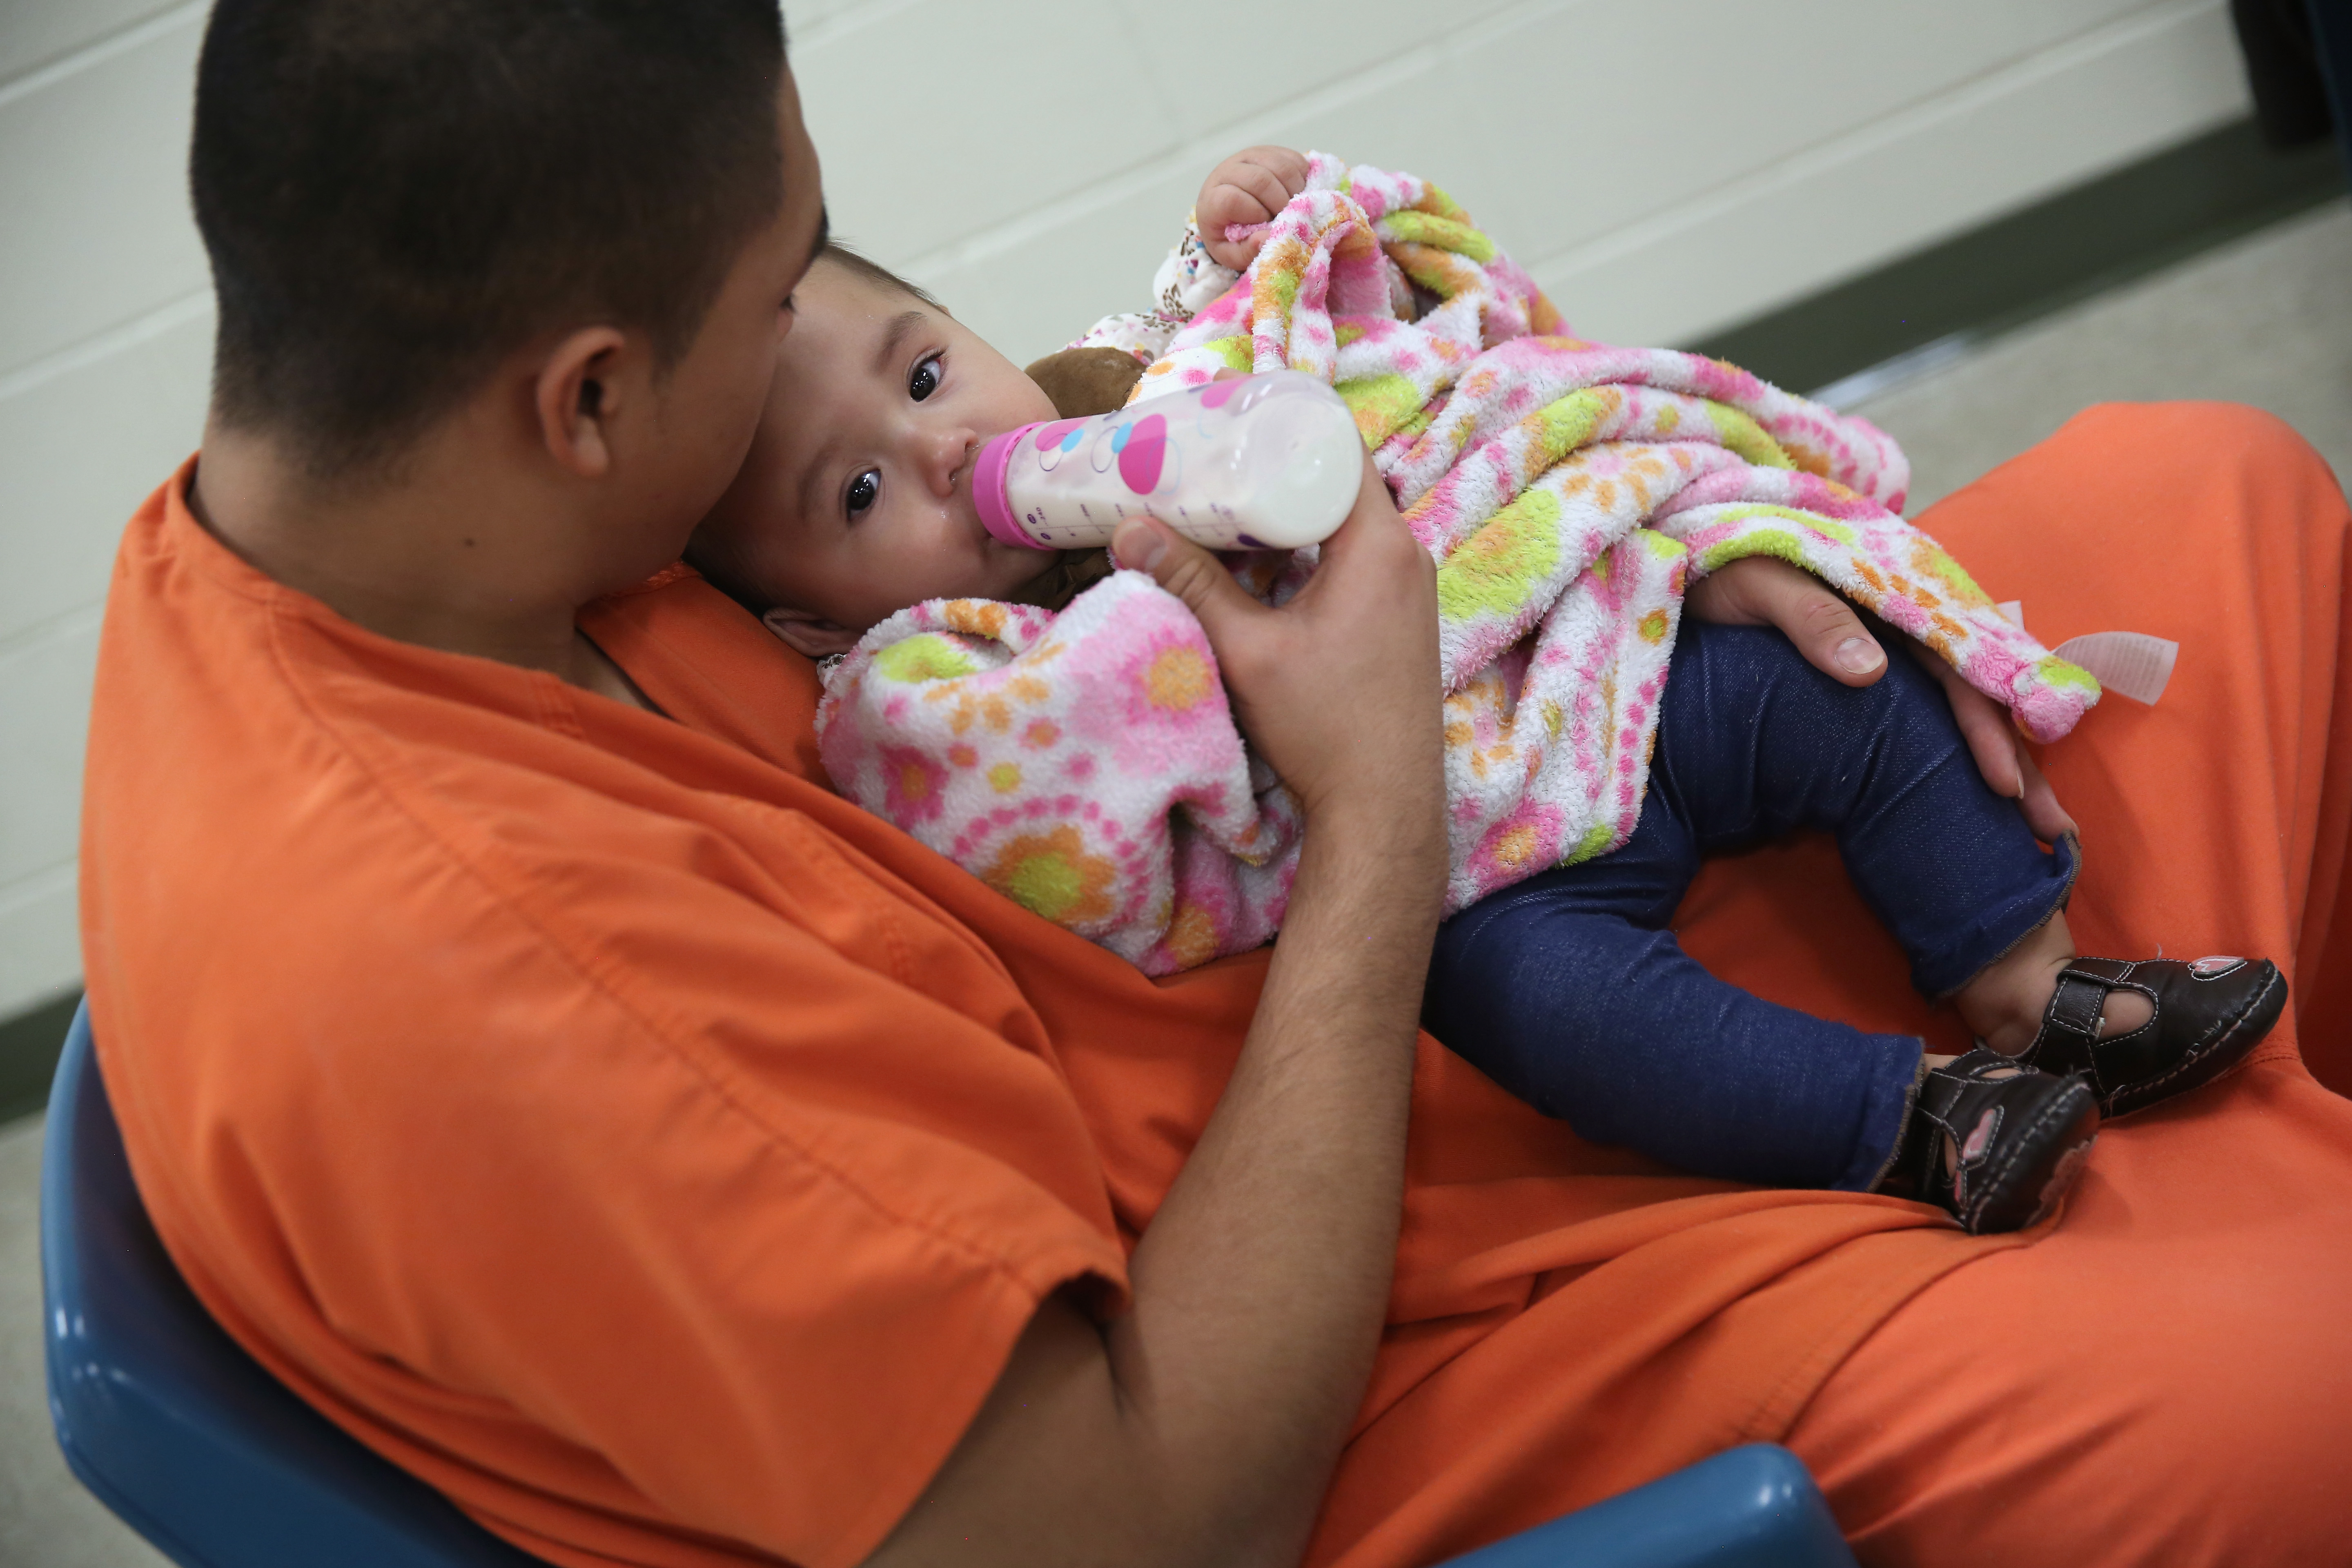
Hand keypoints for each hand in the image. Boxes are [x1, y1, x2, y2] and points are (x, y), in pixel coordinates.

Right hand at [1111, 452, 1442, 837]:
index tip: (1230, 415)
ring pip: (1339, 524)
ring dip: (1285, 514)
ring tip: (1219, 503)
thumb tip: (1128, 530)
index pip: (1341, 447)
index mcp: (1380, 544)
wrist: (1383, 805)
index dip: (1285, 423)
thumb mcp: (1247, 651)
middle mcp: (1405, 555)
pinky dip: (1302, 551)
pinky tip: (1253, 564)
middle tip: (1208, 456)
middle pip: (1336, 482)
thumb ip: (1191, 586)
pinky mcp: (1395, 618)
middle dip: (1272, 468)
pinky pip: (1348, 559)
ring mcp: (1405, 588)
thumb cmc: (1325, 727)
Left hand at [1197, 146, 1309, 270]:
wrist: (1231, 211)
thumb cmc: (1231, 234)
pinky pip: (1292, 159)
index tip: (1265, 225)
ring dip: (1294, 190)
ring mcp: (1248, 157)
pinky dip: (1301, 178)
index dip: (1256, 214)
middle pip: (1260, 180)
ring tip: (1292, 206)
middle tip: (1285, 218)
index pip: (1233, 199)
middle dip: (1280, 203)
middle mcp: (1227, 171)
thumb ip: (1247, 252)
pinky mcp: (1269, 151)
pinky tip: (1295, 193)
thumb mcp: (1232, 254)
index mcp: (1213, 199)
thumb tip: (1266, 238)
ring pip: (1280, 166)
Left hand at [1688, 556, 2075, 842]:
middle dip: (2017, 758)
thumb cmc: (1721, 563)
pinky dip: (1960, 746)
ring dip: (2003, 757)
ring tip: (2038, 826)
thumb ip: (1811, 616)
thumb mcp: (1757, 581)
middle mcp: (1909, 618)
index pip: (1957, 671)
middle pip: (1977, 693)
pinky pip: (1931, 706)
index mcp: (1894, 594)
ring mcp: (1894, 639)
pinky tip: (1977, 789)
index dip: (1985, 729)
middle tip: (2052, 828)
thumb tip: (1872, 672)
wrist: (1690, 548)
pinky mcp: (1872, 655)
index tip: (2005, 788)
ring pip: (1963, 703)